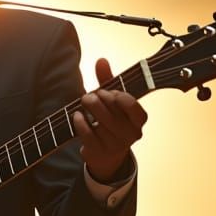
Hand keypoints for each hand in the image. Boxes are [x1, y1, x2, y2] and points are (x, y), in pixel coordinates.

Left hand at [72, 58, 147, 181]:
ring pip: (100, 123)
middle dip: (98, 99)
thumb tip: (101, 60)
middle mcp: (131, 134)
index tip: (109, 92)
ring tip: (84, 101)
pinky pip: (88, 134)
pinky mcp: (100, 152)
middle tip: (90, 95)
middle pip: (113, 112)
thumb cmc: (111, 121)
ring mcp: (116, 145)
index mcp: (139, 120)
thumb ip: (108, 81)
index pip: (133, 107)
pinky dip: (80, 122)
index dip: (119, 97)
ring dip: (88, 109)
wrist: (106, 155)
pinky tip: (76, 115)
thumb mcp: (112, 101)